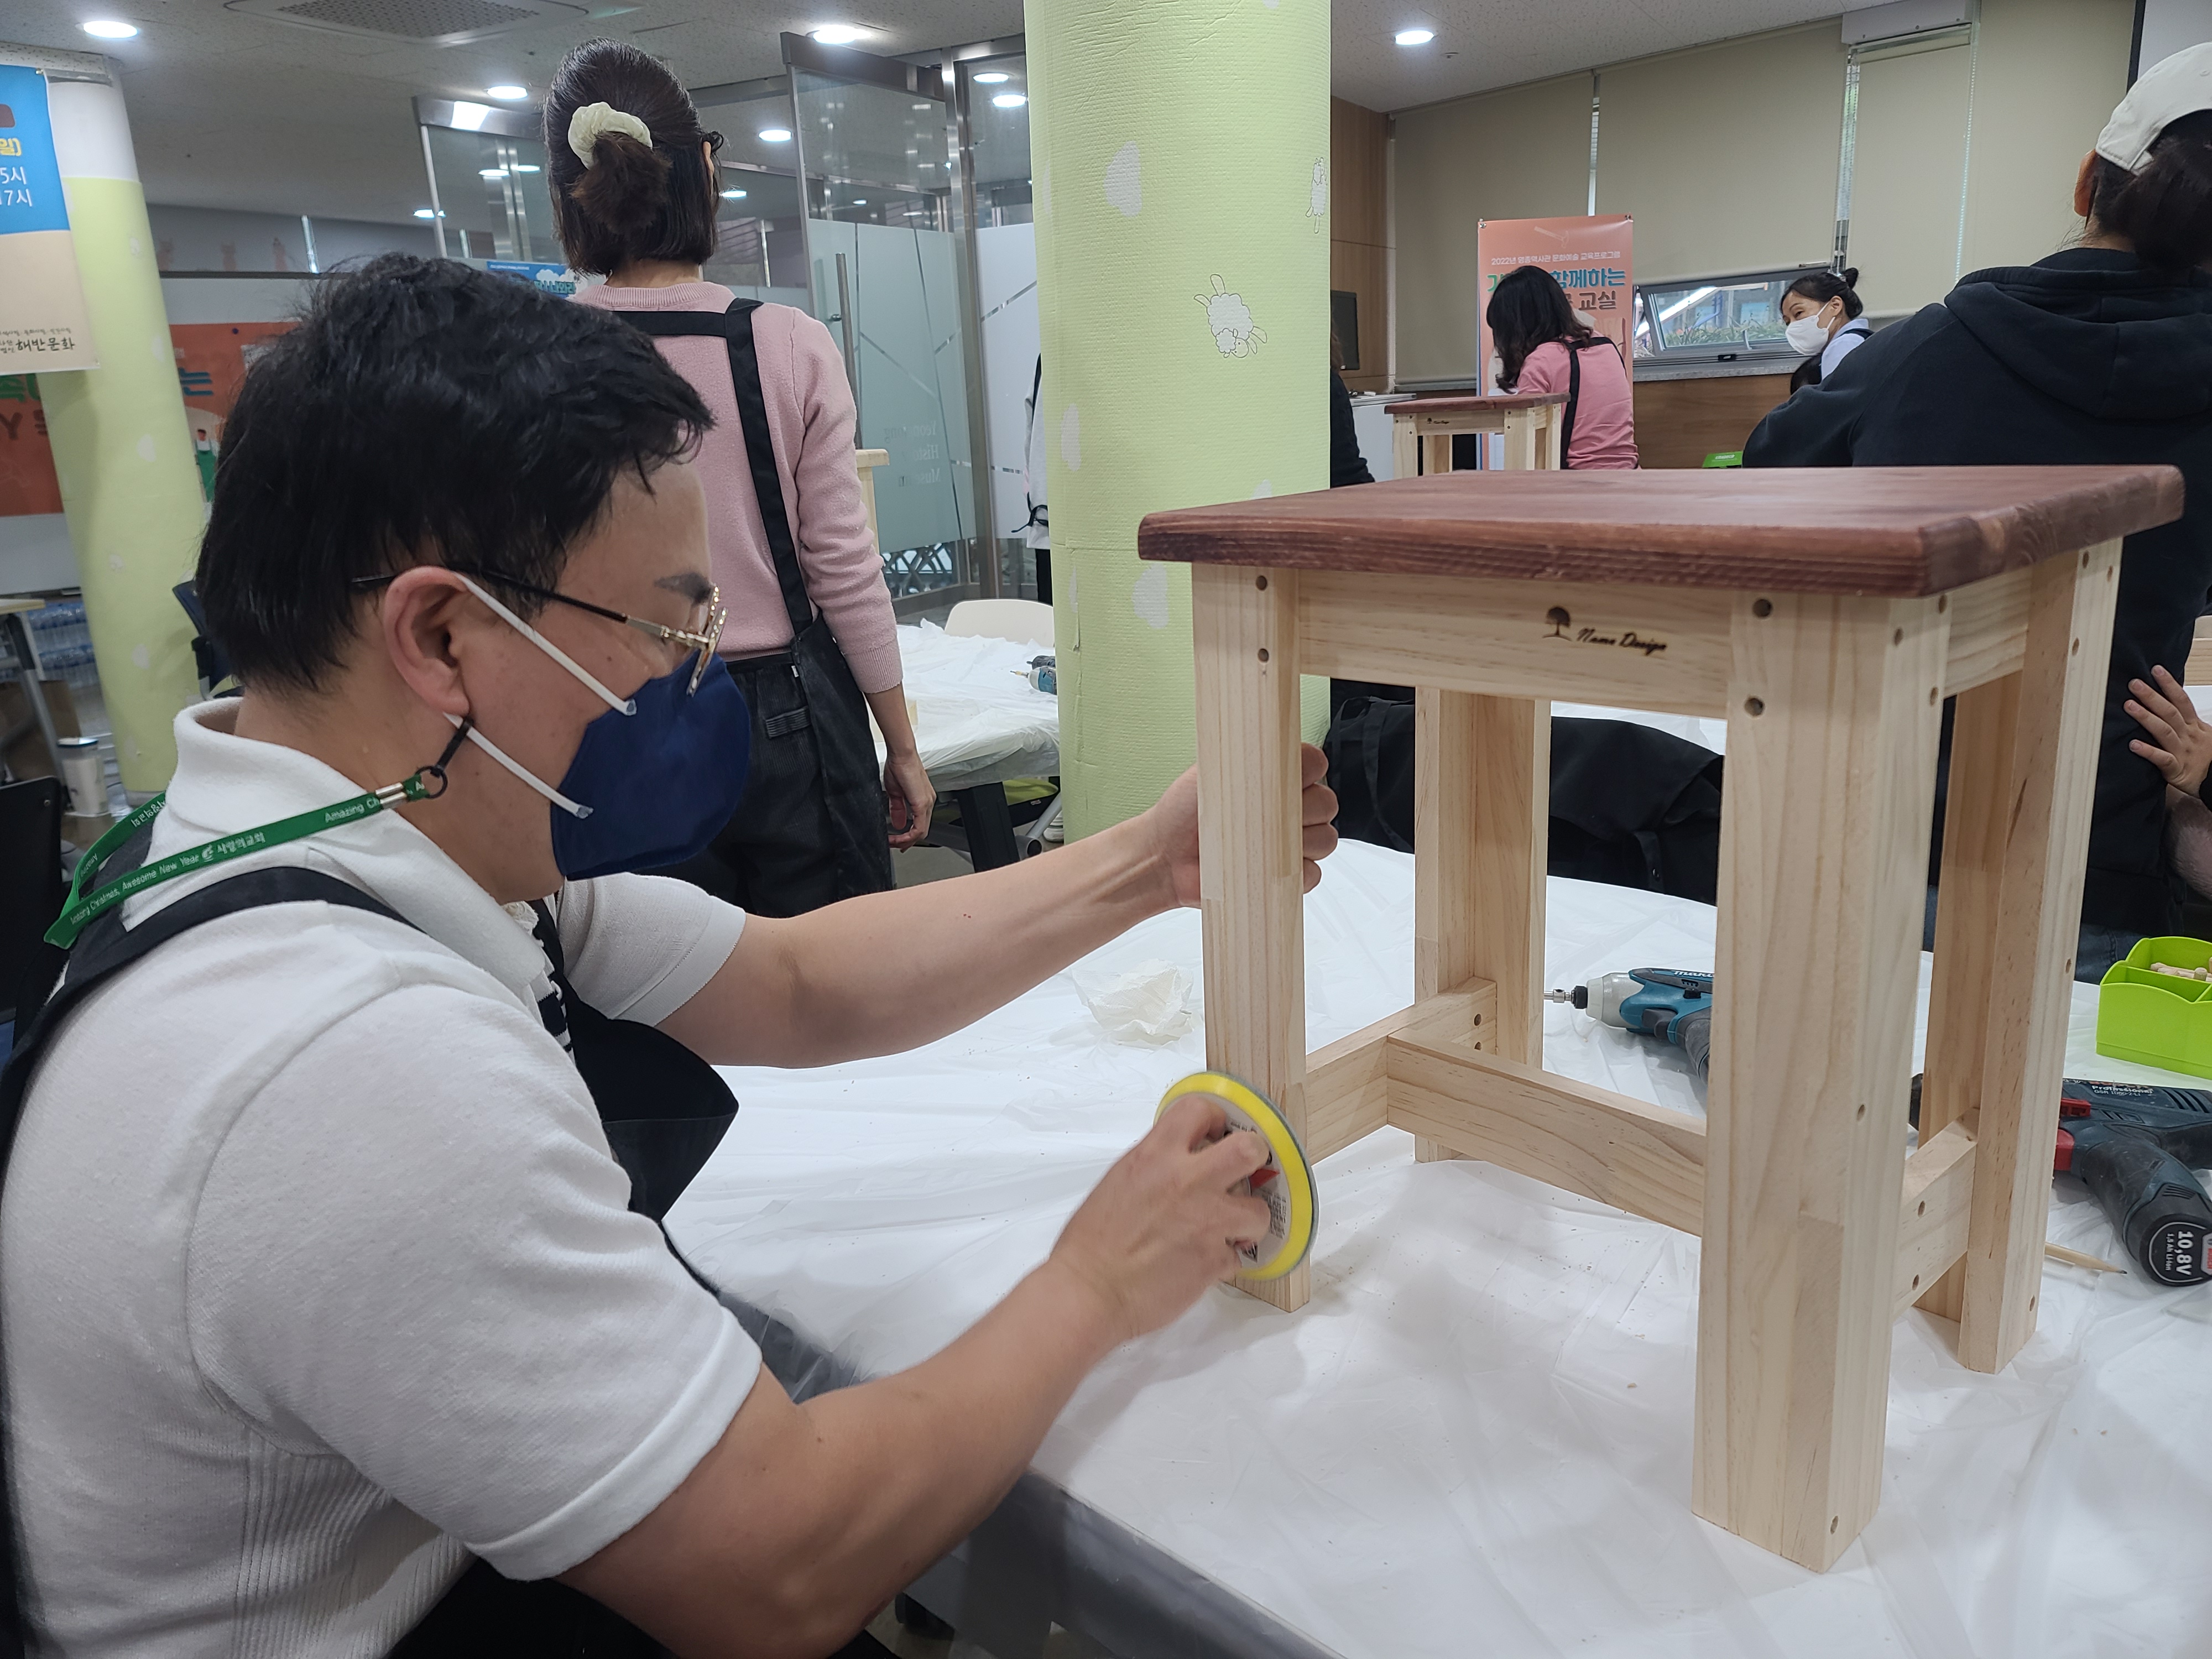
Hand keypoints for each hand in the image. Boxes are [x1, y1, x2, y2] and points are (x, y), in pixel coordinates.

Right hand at [884, 749, 934, 848]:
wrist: (901, 754)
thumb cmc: (899, 766)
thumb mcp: (895, 792)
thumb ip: (897, 809)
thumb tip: (898, 823)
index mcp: (923, 799)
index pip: (920, 824)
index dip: (909, 836)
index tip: (897, 841)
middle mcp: (928, 802)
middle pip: (922, 831)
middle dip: (907, 841)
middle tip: (894, 845)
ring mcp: (927, 803)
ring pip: (921, 832)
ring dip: (906, 840)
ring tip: (893, 842)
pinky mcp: (922, 803)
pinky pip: (919, 827)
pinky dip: (908, 836)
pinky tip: (898, 837)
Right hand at [1047, 1095, 1273, 1345]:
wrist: (1089, 1291)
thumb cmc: (1091, 1242)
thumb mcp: (1120, 1181)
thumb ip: (1155, 1165)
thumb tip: (1178, 1164)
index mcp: (1155, 1156)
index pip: (1199, 1109)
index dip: (1214, 1118)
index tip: (1214, 1132)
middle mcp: (1187, 1181)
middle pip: (1249, 1148)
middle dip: (1254, 1158)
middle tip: (1244, 1171)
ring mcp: (1207, 1221)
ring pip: (1259, 1210)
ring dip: (1248, 1220)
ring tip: (1230, 1229)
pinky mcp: (1214, 1260)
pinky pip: (1238, 1256)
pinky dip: (1225, 1260)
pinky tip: (1204, 1263)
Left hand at [1145, 743, 1339, 909]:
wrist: (1166, 854)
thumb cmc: (1183, 811)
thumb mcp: (1210, 770)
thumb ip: (1245, 756)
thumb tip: (1271, 744)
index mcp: (1275, 778)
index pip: (1315, 764)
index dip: (1307, 770)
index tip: (1284, 778)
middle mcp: (1289, 808)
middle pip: (1327, 803)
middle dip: (1306, 809)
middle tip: (1269, 815)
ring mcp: (1291, 843)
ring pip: (1325, 840)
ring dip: (1303, 843)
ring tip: (1265, 844)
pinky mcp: (1287, 876)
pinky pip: (1313, 874)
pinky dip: (1298, 873)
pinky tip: (1269, 869)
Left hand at [2126, 666, 2211, 794]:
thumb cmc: (2202, 756)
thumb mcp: (2200, 733)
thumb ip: (2184, 717)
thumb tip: (2168, 697)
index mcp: (2194, 726)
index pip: (2182, 700)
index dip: (2169, 685)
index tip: (2156, 670)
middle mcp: (2188, 735)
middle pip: (2170, 712)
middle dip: (2152, 697)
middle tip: (2134, 684)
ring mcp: (2182, 751)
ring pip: (2165, 732)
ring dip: (2146, 718)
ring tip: (2129, 706)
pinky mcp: (2176, 769)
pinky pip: (2162, 759)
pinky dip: (2148, 751)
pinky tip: (2133, 745)